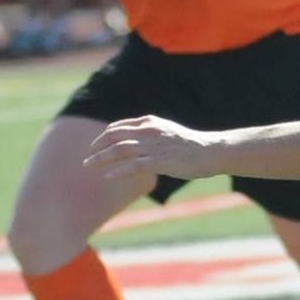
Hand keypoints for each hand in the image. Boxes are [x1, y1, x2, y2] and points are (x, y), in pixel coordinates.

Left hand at [84, 115, 222, 181]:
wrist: (212, 151)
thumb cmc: (193, 145)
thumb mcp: (168, 133)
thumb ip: (152, 136)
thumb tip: (140, 145)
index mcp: (149, 122)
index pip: (119, 127)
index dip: (104, 137)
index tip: (97, 146)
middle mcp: (148, 131)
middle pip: (113, 136)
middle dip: (97, 147)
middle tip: (87, 159)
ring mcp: (153, 146)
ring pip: (118, 150)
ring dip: (100, 158)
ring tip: (88, 166)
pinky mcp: (159, 161)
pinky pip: (132, 166)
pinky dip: (118, 171)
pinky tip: (109, 177)